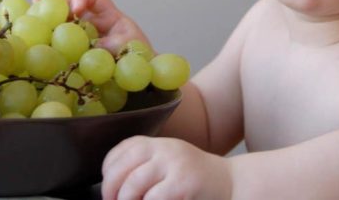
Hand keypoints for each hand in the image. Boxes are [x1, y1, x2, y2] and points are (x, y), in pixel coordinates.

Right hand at [34, 0, 148, 52]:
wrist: (140, 80)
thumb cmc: (136, 59)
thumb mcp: (128, 50)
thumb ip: (111, 46)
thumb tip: (92, 48)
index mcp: (107, 16)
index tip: (76, 10)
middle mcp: (90, 23)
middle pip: (68, 4)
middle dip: (52, 1)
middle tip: (37, 2)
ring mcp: (79, 37)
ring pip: (58, 22)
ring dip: (44, 19)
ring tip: (27, 19)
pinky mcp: (70, 54)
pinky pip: (56, 44)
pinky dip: (43, 41)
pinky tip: (31, 44)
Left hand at [102, 136, 232, 199]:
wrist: (230, 182)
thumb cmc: (194, 179)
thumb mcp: (168, 162)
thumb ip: (145, 165)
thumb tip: (113, 186)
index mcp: (157, 143)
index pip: (120, 151)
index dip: (108, 171)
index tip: (109, 189)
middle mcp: (164, 149)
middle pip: (122, 166)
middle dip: (110, 189)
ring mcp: (174, 165)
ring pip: (133, 184)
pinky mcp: (183, 183)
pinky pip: (153, 197)